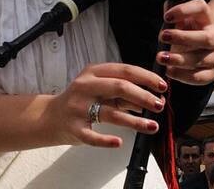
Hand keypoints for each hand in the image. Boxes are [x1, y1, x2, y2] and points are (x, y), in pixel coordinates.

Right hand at [42, 63, 167, 147]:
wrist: (51, 117)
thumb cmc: (81, 101)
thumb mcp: (100, 89)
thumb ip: (124, 93)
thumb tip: (154, 98)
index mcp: (93, 72)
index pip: (125, 71)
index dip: (147, 78)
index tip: (163, 86)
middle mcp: (85, 87)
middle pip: (120, 88)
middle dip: (144, 96)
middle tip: (159, 105)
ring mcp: (78, 108)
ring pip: (111, 114)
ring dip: (135, 121)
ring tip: (152, 126)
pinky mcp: (74, 128)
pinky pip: (92, 136)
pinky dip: (106, 140)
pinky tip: (119, 142)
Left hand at [158, 0, 213, 85]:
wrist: (201, 50)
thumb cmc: (185, 33)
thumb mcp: (179, 21)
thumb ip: (172, 14)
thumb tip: (167, 6)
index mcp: (207, 19)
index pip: (201, 8)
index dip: (184, 10)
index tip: (166, 17)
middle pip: (206, 38)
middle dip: (183, 38)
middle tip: (163, 36)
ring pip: (202, 59)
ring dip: (179, 59)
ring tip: (161, 57)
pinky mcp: (212, 73)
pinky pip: (200, 77)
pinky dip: (183, 75)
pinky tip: (169, 71)